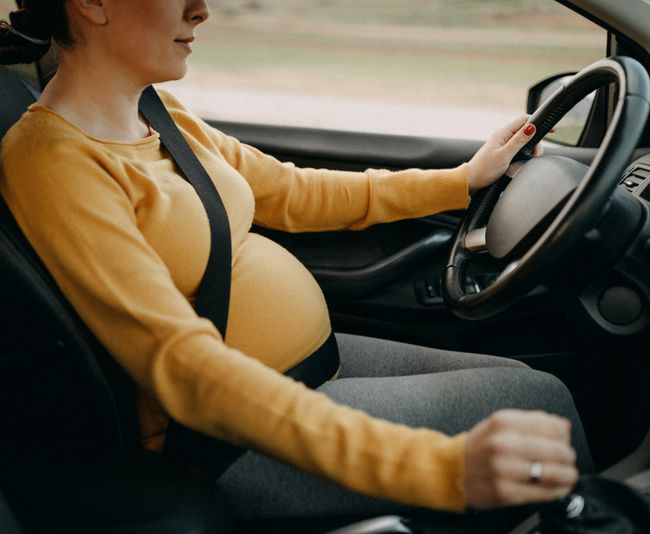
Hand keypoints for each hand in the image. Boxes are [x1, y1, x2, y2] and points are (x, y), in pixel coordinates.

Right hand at [464, 409, 578, 508]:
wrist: (453, 468)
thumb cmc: (481, 446)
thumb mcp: (500, 423)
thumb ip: (532, 421)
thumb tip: (564, 426)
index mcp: (503, 422)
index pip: (552, 426)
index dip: (564, 435)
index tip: (564, 440)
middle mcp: (503, 443)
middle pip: (557, 450)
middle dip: (568, 456)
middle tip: (567, 459)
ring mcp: (503, 469)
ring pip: (553, 473)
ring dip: (567, 475)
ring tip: (567, 474)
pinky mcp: (505, 491)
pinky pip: (543, 492)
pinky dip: (557, 491)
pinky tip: (557, 487)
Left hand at [467, 115, 537, 191]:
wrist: (471, 181)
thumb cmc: (484, 169)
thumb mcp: (504, 155)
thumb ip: (519, 141)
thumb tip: (532, 127)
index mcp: (502, 133)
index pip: (524, 120)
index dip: (539, 123)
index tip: (552, 130)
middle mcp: (503, 137)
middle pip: (526, 132)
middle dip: (535, 143)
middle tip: (535, 156)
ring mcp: (502, 145)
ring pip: (523, 143)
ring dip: (529, 151)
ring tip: (528, 161)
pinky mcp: (502, 154)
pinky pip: (517, 151)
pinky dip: (523, 156)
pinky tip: (521, 164)